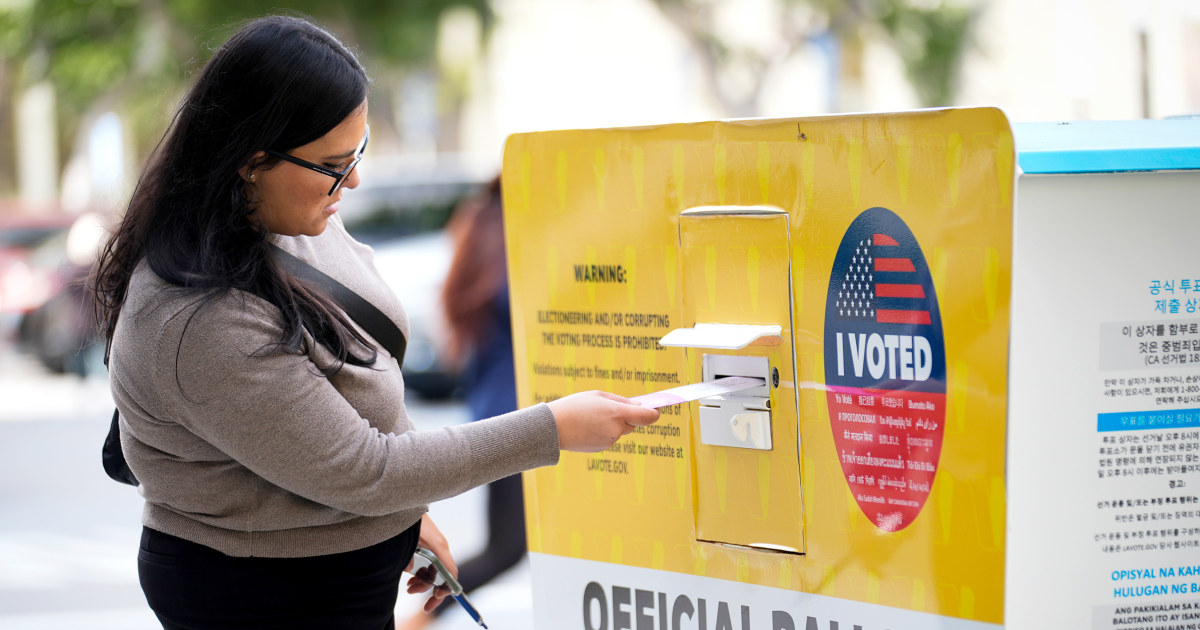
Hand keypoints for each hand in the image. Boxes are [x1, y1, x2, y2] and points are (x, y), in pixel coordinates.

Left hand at [404, 514, 457, 612]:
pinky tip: (410, 576)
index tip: (433, 601)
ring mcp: (436, 545)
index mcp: (439, 547)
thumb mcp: (407, 543)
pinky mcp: (429, 543)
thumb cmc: (407, 521)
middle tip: (412, 594)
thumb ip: (410, 561)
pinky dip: (421, 571)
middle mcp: (441, 547)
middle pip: (442, 575)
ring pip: (434, 570)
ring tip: (409, 587)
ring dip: (423, 581)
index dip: (444, 590)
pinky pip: (430, 562)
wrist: (404, 501)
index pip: (451, 574)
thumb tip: (411, 573)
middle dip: (428, 588)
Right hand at [546, 390, 660, 452]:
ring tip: (594, 415)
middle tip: (616, 407)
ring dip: (614, 423)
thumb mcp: (599, 396)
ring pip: (620, 430)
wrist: (552, 428)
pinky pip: (610, 437)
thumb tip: (639, 406)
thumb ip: (621, 401)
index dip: (654, 412)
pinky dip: (604, 431)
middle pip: (634, 423)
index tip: (656, 408)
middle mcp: (616, 430)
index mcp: (617, 414)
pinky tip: (589, 425)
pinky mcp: (601, 448)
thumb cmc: (575, 406)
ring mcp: (609, 441)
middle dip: (630, 415)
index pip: (648, 417)